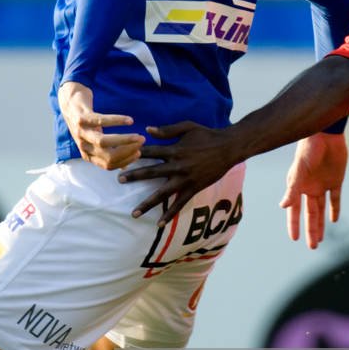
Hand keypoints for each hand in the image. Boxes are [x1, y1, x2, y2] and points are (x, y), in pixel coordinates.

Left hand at [58, 81, 144, 170]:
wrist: (69, 103)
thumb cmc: (87, 123)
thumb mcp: (96, 140)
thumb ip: (109, 152)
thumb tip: (125, 166)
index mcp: (88, 154)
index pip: (109, 165)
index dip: (126, 160)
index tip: (138, 152)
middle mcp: (84, 146)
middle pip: (108, 156)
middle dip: (128, 151)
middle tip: (141, 143)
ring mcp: (82, 133)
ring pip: (104, 142)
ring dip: (124, 140)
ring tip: (138, 136)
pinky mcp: (82, 118)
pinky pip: (101, 121)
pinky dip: (117, 121)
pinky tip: (130, 121)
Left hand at [118, 120, 239, 221]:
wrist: (228, 148)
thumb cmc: (207, 135)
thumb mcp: (187, 127)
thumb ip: (167, 129)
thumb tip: (147, 129)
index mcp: (175, 150)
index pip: (150, 152)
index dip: (135, 153)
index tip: (121, 157)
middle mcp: (178, 166)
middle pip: (152, 172)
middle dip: (135, 176)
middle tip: (119, 180)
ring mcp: (186, 179)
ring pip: (162, 194)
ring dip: (147, 203)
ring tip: (134, 213)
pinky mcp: (194, 189)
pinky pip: (180, 204)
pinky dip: (170, 214)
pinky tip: (159, 223)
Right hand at [279, 132, 346, 248]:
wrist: (326, 133)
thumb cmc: (308, 149)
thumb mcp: (299, 171)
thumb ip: (292, 189)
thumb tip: (282, 206)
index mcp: (298, 186)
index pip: (294, 210)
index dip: (294, 224)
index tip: (294, 239)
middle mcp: (309, 188)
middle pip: (309, 214)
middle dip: (310, 230)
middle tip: (312, 247)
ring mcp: (322, 184)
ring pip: (321, 209)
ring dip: (320, 223)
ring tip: (320, 240)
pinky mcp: (335, 180)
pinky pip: (335, 198)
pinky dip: (335, 208)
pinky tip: (334, 220)